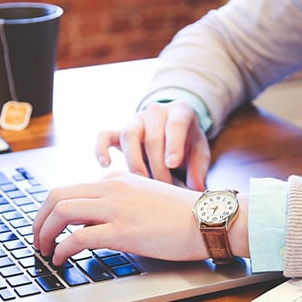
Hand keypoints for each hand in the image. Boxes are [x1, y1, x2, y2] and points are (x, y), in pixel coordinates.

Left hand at [33, 171, 208, 265]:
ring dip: (44, 233)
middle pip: (57, 195)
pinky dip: (62, 249)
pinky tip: (61, 260)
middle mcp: (112, 188)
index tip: (49, 227)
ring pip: (61, 212)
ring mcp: (116, 208)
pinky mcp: (122, 230)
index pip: (71, 190)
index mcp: (117, 180)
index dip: (52, 211)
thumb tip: (93, 224)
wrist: (209, 219)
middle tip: (37, 239)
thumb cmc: (183, 215)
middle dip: (39, 219)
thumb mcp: (145, 199)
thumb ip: (119, 205)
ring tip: (44, 251)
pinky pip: (78, 237)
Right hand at [95, 101, 209, 190]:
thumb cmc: (188, 143)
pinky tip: (106, 165)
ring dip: (135, 161)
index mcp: (180, 111)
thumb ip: (199, 169)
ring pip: (129, 135)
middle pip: (152, 137)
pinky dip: (101, 149)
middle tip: (164, 187)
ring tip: (142, 182)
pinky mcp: (119, 132)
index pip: (175, 124)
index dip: (173, 144)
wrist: (173, 130)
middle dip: (158, 166)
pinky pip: (104, 136)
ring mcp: (135, 121)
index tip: (172, 164)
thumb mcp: (200, 152)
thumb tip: (197, 190)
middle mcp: (156, 112)